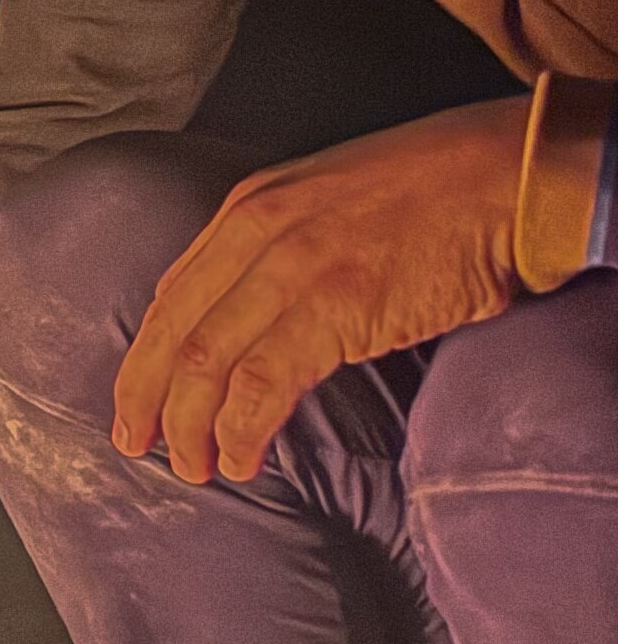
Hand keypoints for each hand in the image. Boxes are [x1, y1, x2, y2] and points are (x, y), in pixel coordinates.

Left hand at [114, 100, 529, 484]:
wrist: (507, 175)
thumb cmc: (432, 193)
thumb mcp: (323, 203)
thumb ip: (275, 250)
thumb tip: (245, 317)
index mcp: (246, 211)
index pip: (171, 298)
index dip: (145, 360)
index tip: (136, 403)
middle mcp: (256, 235)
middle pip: (172, 333)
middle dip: (145, 398)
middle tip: (138, 447)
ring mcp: (294, 270)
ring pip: (205, 362)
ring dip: (191, 426)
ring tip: (197, 468)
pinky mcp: (338, 307)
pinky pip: (265, 381)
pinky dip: (243, 428)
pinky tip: (243, 457)